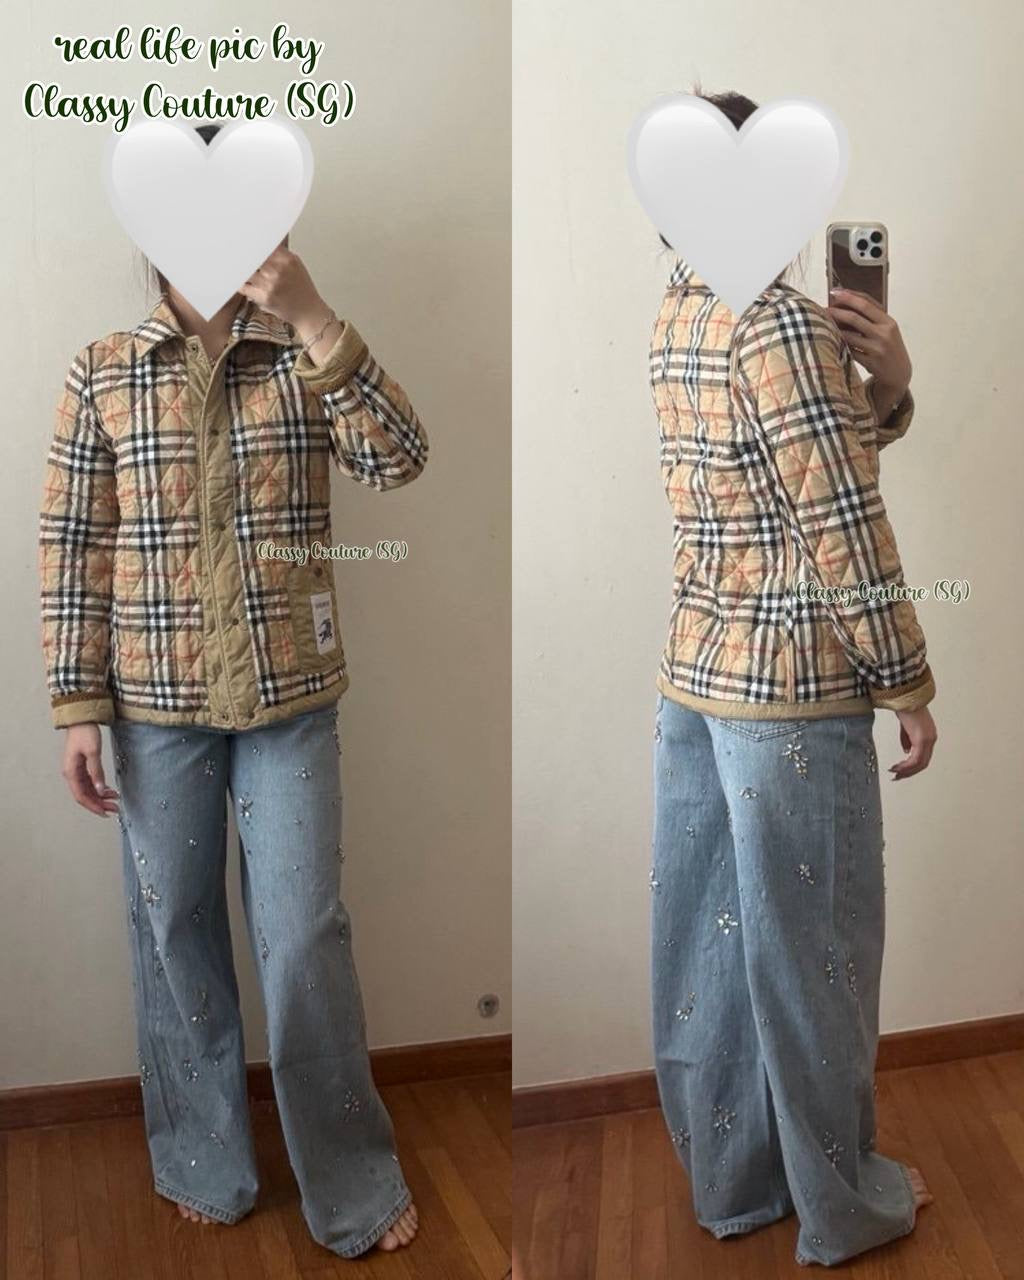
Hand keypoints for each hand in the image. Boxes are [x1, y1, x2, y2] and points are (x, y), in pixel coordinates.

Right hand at [63, 723, 119, 815]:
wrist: (81, 718)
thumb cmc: (85, 732)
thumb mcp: (93, 752)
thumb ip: (96, 772)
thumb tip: (100, 790)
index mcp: (71, 772)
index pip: (81, 796)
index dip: (93, 806)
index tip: (105, 813)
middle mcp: (71, 773)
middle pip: (85, 795)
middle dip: (99, 803)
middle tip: (115, 808)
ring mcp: (76, 770)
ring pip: (88, 789)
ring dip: (100, 796)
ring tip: (115, 800)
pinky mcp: (82, 766)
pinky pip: (90, 782)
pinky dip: (99, 787)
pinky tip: (109, 790)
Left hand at [237, 244, 332, 335]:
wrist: (309, 312)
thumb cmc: (302, 290)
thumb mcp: (296, 265)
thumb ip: (280, 254)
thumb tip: (261, 243)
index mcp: (287, 259)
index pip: (263, 244)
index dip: (251, 243)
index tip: (242, 242)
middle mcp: (279, 270)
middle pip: (252, 256)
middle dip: (242, 255)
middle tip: (234, 254)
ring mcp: (271, 283)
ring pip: (246, 270)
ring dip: (239, 269)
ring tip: (236, 268)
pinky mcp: (264, 297)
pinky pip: (244, 287)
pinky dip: (239, 283)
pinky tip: (238, 281)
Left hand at [826, 287, 911, 412]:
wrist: (899, 373)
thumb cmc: (888, 347)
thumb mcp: (886, 329)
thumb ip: (871, 318)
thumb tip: (845, 304)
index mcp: (889, 321)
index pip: (867, 303)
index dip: (849, 296)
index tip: (835, 291)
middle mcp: (884, 333)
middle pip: (855, 318)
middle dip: (837, 312)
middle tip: (824, 309)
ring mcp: (877, 348)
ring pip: (849, 336)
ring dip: (834, 330)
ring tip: (825, 325)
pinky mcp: (870, 362)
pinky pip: (849, 351)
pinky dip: (840, 345)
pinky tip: (832, 340)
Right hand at [890, 707, 936, 779]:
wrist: (904, 696)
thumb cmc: (904, 706)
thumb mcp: (906, 726)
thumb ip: (907, 739)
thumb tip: (906, 752)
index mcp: (928, 736)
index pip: (923, 758)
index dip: (911, 767)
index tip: (900, 771)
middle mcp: (931, 739)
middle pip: (922, 763)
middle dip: (908, 772)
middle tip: (897, 777)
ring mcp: (927, 739)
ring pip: (920, 763)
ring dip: (906, 770)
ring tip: (895, 773)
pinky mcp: (921, 739)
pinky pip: (915, 758)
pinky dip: (906, 765)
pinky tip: (897, 766)